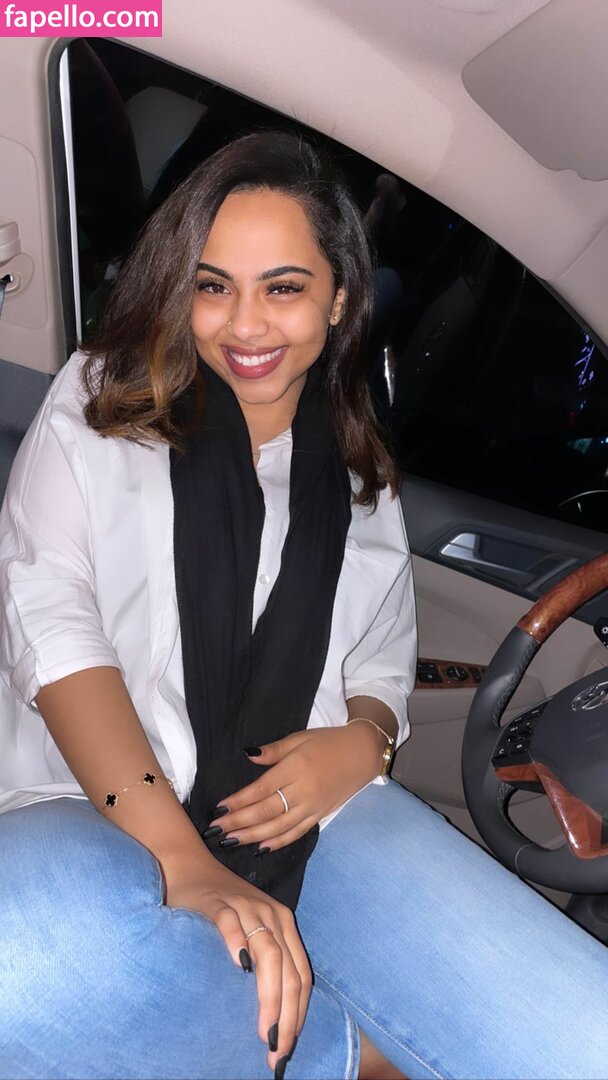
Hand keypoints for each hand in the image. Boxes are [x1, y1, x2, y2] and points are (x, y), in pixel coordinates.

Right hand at [163, 851, 309, 1070]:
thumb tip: (275, 1017)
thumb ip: (266, 962)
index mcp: (284, 925)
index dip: (299, 1014)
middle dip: (286, 1016)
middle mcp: (272, 915)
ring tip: (264, 1032)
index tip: (287, 1050)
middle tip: (277, 1053)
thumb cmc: (221, 909)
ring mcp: (245, 907)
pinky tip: (239, 968)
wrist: (188, 867)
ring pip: (268, 953)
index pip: (301, 976)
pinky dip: (237, 944)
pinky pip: (231, 923)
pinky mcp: (218, 902)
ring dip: (269, 997)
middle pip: (288, 970)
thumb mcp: (251, 932)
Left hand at [208, 721, 384, 852]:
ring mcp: (312, 806)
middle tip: (216, 831)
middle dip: (239, 823)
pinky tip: (261, 847)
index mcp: (296, 768)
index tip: (219, 810)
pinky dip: (278, 842)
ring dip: (253, 836)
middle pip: (266, 811)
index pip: (261, 789)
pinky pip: (297, 832)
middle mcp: (303, 791)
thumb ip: (273, 750)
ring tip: (232, 841)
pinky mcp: (320, 815)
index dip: (239, 802)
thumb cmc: (328, 742)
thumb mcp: (299, 738)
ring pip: (279, 827)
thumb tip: (248, 755)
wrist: (362, 754)